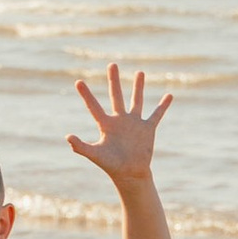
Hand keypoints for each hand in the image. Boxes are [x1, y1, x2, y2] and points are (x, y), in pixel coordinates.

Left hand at [69, 63, 172, 185]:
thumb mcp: (95, 155)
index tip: (78, 82)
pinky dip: (162, 106)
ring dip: (138, 87)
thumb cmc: (111, 165)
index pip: (93, 106)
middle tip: (112, 64)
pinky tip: (169, 95)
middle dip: (114, 80)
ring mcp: (134, 123)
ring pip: (136, 100)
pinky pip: (156, 115)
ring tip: (140, 72)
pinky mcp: (147, 129)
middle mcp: (119, 120)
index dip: (86, 95)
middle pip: (116, 96)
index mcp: (105, 124)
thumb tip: (68, 137)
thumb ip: (81, 146)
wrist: (130, 174)